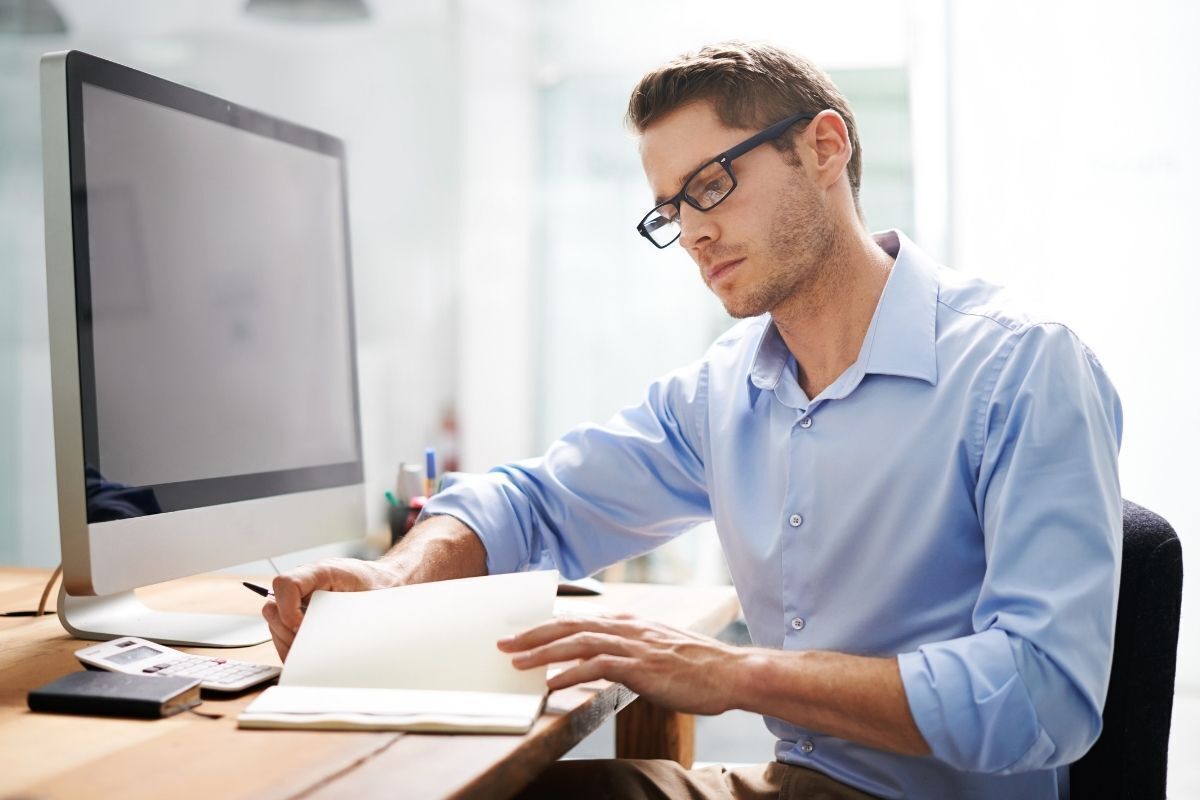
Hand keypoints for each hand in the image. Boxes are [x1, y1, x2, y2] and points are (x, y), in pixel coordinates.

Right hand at [262, 557, 400, 660]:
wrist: (385, 582)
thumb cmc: (377, 586)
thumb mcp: (367, 598)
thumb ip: (345, 614)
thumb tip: (323, 636)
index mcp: (321, 572)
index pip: (286, 584)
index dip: (287, 608)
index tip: (300, 625)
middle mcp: (305, 583)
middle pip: (273, 608)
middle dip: (287, 631)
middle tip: (307, 642)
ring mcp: (300, 597)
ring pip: (274, 622)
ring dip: (288, 640)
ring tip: (311, 646)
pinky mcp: (300, 611)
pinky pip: (281, 630)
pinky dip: (291, 644)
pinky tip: (308, 649)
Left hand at [497, 613, 742, 715]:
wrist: (732, 674)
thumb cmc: (698, 669)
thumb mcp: (658, 653)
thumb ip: (630, 654)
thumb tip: (603, 663)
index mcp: (630, 624)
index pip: (580, 619)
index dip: (547, 625)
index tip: (520, 633)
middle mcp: (628, 629)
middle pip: (571, 625)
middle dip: (533, 634)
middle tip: (502, 643)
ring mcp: (635, 647)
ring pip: (578, 642)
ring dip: (543, 652)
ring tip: (516, 662)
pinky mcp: (642, 668)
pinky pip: (599, 666)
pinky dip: (571, 673)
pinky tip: (552, 683)